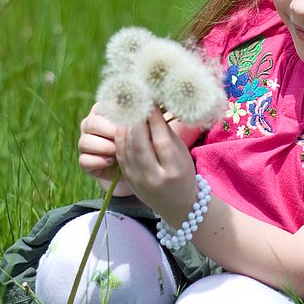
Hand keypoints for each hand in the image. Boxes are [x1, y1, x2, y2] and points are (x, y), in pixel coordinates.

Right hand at [78, 102, 131, 193]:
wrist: (135, 163)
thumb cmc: (139, 139)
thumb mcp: (140, 127)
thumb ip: (137, 117)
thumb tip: (144, 111)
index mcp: (102, 111)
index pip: (103, 108)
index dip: (117, 116)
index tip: (130, 124)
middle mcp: (90, 125)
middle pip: (91, 124)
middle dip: (109, 132)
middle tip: (124, 139)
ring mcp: (84, 142)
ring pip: (85, 142)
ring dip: (104, 147)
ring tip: (118, 151)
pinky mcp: (84, 160)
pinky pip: (84, 160)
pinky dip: (98, 162)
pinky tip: (111, 162)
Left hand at [114, 106, 196, 220]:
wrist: (176, 203)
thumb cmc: (183, 173)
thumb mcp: (181, 154)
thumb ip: (167, 133)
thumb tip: (153, 108)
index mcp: (173, 171)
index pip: (161, 140)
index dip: (154, 119)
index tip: (151, 100)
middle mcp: (153, 177)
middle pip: (140, 144)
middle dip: (137, 119)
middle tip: (136, 100)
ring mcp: (138, 179)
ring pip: (127, 147)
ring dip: (127, 125)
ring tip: (129, 108)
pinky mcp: (128, 178)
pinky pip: (121, 153)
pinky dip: (121, 136)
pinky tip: (124, 123)